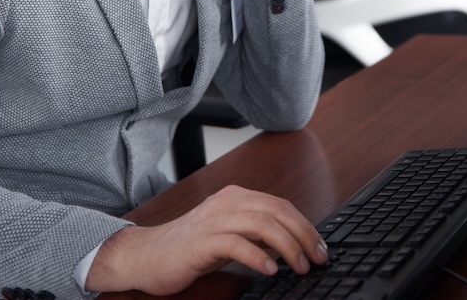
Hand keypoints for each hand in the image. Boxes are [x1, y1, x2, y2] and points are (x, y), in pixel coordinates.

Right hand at [84, 185, 328, 294]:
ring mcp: (213, 219)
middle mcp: (226, 202)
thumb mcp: (230, 236)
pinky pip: (236, 243)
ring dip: (287, 247)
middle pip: (276, 211)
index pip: (280, 205)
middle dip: (303, 235)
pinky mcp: (201, 241)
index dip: (305, 225)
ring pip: (261, 224)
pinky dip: (258, 256)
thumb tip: (293, 246)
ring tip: (300, 266)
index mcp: (236, 197)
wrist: (146, 256)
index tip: (320, 247)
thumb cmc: (190, 249)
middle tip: (318, 258)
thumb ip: (256, 235)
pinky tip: (271, 269)